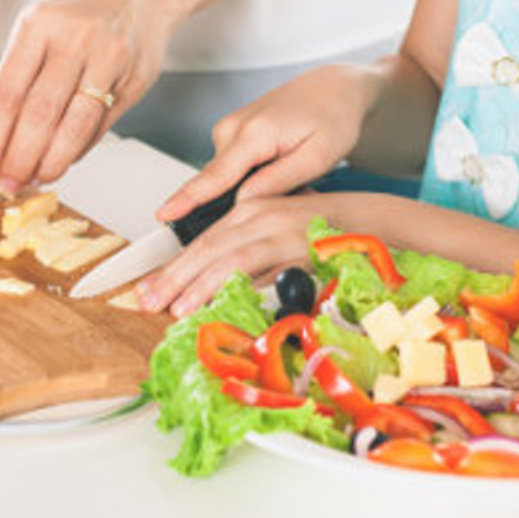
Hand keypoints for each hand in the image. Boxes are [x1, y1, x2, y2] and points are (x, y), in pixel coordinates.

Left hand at [0, 0, 176, 191]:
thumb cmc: (83, 12)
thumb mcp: (40, 28)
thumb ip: (15, 81)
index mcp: (37, 25)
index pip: (4, 94)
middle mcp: (72, 38)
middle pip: (36, 114)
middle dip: (18, 159)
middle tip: (8, 183)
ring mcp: (106, 56)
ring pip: (72, 125)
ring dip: (50, 161)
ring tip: (36, 178)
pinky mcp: (133, 76)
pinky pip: (100, 124)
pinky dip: (79, 149)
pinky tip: (64, 159)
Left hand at [136, 192, 327, 316]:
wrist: (370, 221)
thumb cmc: (321, 231)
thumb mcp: (273, 232)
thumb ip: (244, 253)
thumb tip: (206, 285)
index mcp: (248, 210)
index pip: (201, 241)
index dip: (173, 267)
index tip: (148, 289)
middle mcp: (260, 216)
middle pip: (207, 248)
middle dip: (175, 277)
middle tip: (149, 300)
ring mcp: (282, 233)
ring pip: (232, 259)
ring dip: (203, 285)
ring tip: (179, 307)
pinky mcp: (304, 251)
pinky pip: (269, 271)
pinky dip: (245, 287)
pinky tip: (227, 302)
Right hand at [155, 66, 367, 223]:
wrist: (332, 88)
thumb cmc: (331, 117)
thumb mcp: (318, 157)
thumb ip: (278, 181)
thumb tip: (244, 202)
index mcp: (255, 133)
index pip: (215, 175)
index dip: (187, 199)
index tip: (164, 214)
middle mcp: (233, 127)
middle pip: (217, 182)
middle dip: (235, 203)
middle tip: (285, 191)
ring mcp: (228, 128)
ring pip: (225, 177)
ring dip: (247, 186)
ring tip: (289, 173)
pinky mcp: (230, 131)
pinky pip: (229, 166)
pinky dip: (247, 175)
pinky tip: (275, 165)